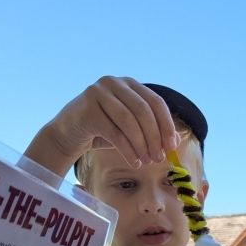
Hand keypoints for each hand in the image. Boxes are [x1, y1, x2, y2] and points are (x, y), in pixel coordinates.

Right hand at [40, 76, 178, 169]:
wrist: (68, 134)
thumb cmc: (102, 130)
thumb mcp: (130, 129)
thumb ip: (152, 130)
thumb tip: (178, 141)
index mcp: (129, 83)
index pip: (156, 102)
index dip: (167, 124)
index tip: (173, 146)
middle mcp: (114, 83)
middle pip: (143, 110)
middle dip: (155, 137)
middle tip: (159, 158)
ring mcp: (98, 93)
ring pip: (128, 121)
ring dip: (141, 144)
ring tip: (147, 161)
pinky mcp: (87, 109)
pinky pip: (113, 132)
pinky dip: (127, 150)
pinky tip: (134, 161)